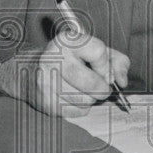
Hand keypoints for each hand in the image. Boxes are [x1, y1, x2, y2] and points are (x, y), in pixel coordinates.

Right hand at [0, 30, 129, 117]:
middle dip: (102, 89)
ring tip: (80, 89)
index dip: (106, 66)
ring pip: (87, 101)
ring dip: (91, 99)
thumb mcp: (92, 50)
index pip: (99, 52)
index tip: (102, 70)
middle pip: (94, 84)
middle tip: (98, 85)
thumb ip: (115, 61)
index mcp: (67, 40)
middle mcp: (54, 58)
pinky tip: (70, 96)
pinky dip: (80, 107)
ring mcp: (47, 81)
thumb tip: (122, 81)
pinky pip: (77, 111)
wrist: (30, 71)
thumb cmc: (69, 60)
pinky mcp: (46, 101)